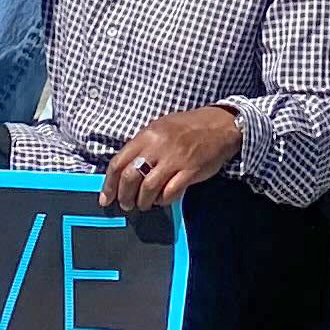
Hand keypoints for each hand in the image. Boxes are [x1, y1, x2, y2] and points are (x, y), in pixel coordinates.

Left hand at [100, 105, 240, 213]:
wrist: (223, 125)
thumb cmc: (190, 127)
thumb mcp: (161, 127)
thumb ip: (143, 146)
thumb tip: (124, 171)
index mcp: (148, 134)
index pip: (119, 163)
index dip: (109, 185)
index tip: (106, 198)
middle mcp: (159, 146)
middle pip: (130, 178)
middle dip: (124, 196)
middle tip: (126, 204)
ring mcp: (176, 158)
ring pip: (148, 188)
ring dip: (143, 202)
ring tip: (144, 205)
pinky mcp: (191, 170)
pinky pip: (170, 192)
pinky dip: (163, 200)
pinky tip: (163, 199)